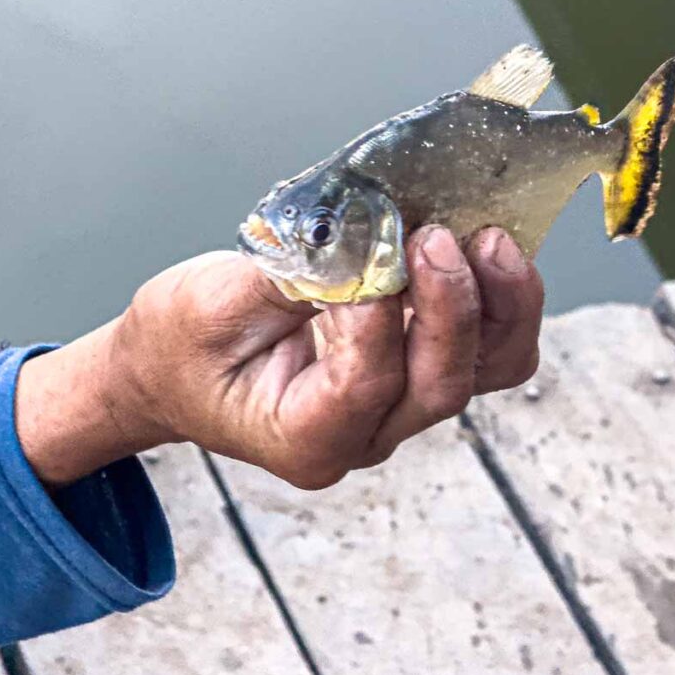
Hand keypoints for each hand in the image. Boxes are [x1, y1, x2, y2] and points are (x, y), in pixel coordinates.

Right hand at [16, 225, 542, 488]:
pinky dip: (498, 303)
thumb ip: (286, 278)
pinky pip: (484, 350)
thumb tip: (359, 236)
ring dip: (498, 306)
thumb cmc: (181, 350)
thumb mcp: (204, 307)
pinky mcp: (414, 373)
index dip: (375, 313)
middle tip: (434, 237)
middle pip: (440, 386)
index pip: (364, 383)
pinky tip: (486, 252)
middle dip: (451, 307)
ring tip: (489, 241)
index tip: (363, 250)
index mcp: (302, 439)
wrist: (175, 369)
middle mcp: (363, 437)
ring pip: (482, 372)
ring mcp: (397, 410)